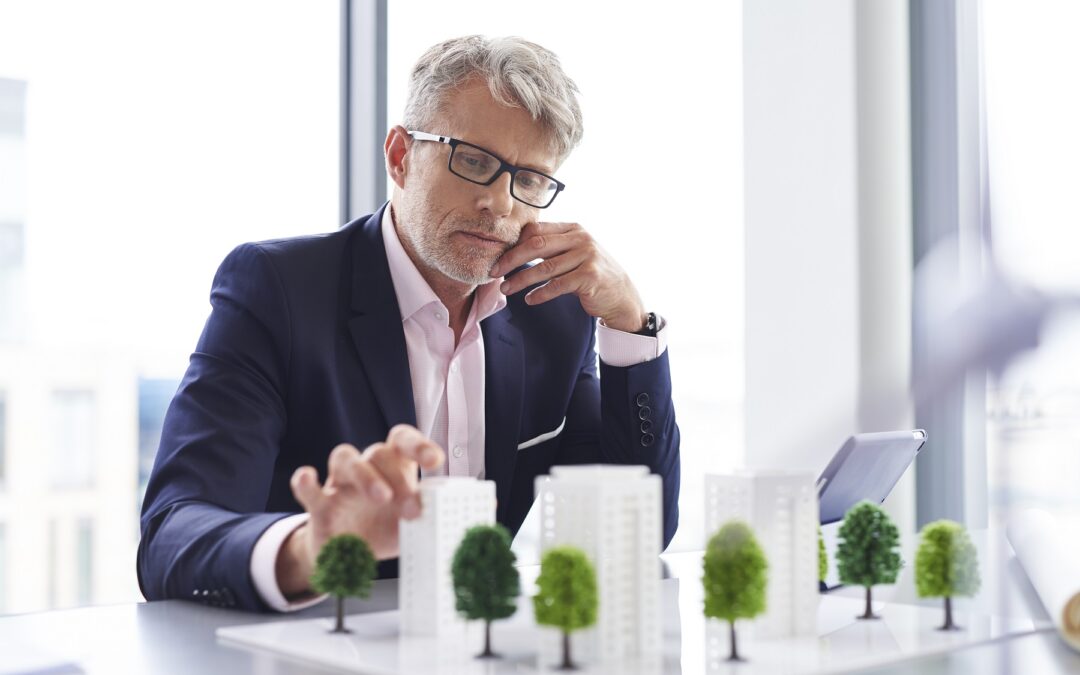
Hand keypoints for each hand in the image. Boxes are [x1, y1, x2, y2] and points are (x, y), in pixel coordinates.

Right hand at [277, 425, 444, 596]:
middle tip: (413, 509)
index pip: (403, 441)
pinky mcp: (318, 506)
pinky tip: (308, 478)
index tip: (435, 462)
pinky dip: (305, 481)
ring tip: (381, 498)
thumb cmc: (382, 530)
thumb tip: (476, 513)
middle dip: (398, 477)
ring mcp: (339, 485)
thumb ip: (435, 516)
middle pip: (378, 451)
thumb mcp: (413, 525)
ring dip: (365, 475)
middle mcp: (366, 469)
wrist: (346, 559)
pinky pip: (306, 487)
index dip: (420, 446)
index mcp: (393, 468)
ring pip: (344, 457)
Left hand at [491, 221, 645, 332]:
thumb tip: (514, 250)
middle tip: (494, 272)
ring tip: (506, 289)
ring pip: (544, 267)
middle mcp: (581, 239)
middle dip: (511, 259)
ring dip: (521, 280)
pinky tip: (529, 299)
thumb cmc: (590, 274)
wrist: (621, 295)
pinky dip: (540, 293)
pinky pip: (557, 285)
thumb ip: (551, 248)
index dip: (514, 243)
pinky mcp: (589, 276)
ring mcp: (587, 256)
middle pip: (536, 245)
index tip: (498, 257)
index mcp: (573, 228)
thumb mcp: (573, 254)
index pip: (536, 230)